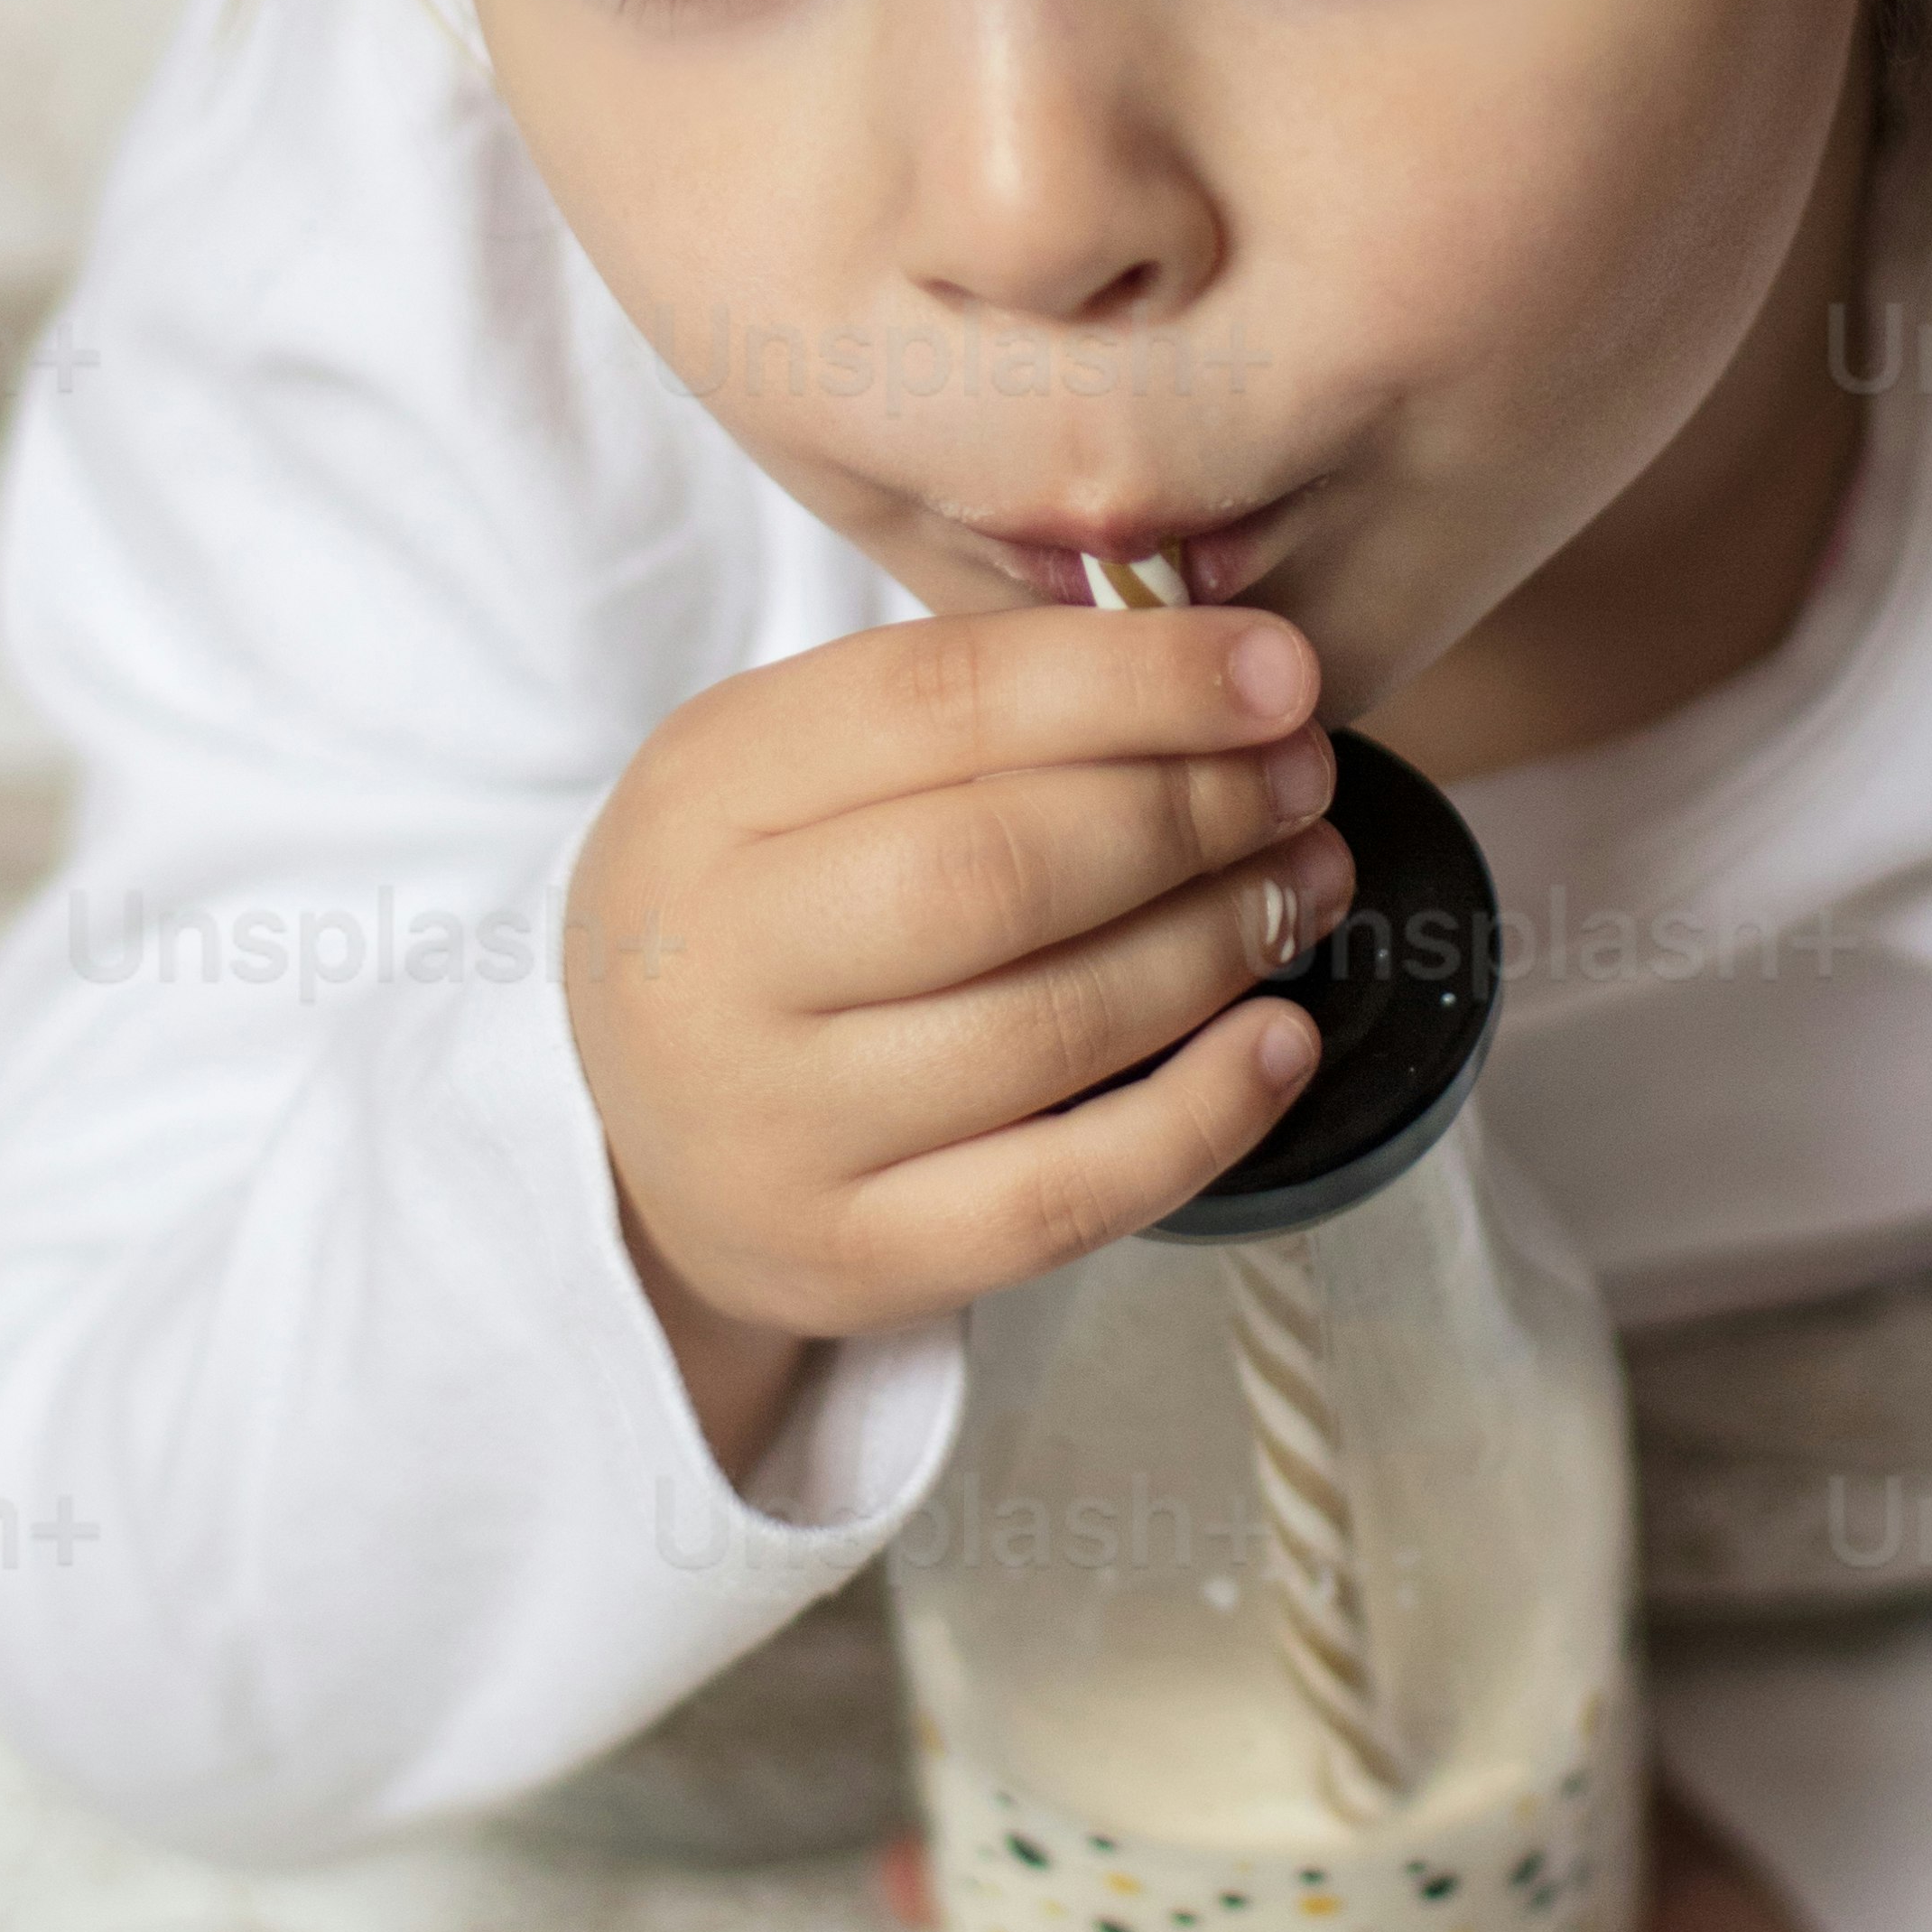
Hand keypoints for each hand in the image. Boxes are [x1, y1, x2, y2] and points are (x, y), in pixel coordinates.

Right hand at [572, 603, 1351, 1484]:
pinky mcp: (850, 1259)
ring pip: (1049, 1029)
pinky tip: (1280, 1042)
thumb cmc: (764, 914)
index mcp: (709, 790)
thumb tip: (1219, 674)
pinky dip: (1200, 1118)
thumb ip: (966, 713)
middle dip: (1191, 814)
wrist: (630, 1139)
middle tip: (1301, 783)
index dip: (1137, 680)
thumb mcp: (793, 770)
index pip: (941, 702)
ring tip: (1301, 886)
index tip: (1281, 672)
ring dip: (1218, 946)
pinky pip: (1060, 1198)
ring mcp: (777, 1126)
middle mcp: (719, 958)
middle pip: (1000, 869)